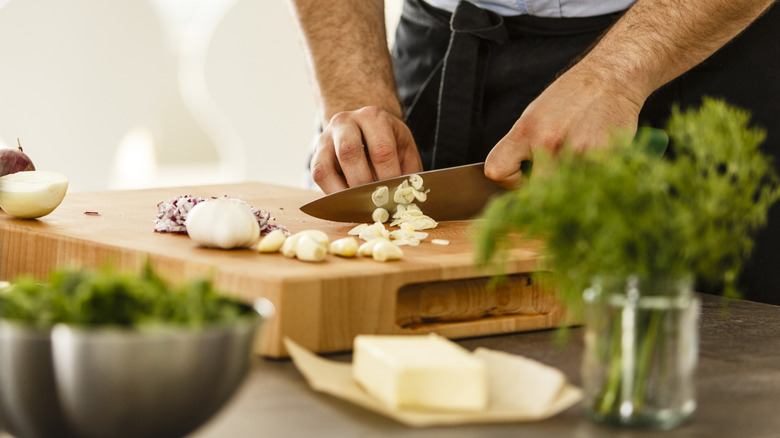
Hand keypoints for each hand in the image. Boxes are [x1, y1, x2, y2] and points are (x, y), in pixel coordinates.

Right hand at [310, 106, 422, 193]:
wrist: (367, 129)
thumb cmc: (389, 143)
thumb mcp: (405, 150)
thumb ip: (409, 172)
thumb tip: (409, 200)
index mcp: (374, 117)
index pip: (381, 150)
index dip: (389, 178)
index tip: (397, 196)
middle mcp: (345, 121)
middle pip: (350, 153)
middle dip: (364, 185)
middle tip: (378, 204)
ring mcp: (326, 137)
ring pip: (327, 166)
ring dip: (345, 191)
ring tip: (362, 205)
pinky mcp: (316, 154)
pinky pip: (319, 175)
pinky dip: (332, 193)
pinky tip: (348, 202)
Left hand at [484, 65, 643, 187]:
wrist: (610, 77)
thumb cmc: (571, 98)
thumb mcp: (535, 116)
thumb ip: (523, 147)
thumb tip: (516, 178)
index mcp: (525, 131)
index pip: (496, 170)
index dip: (509, 180)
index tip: (524, 177)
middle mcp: (546, 141)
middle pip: (534, 191)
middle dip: (544, 191)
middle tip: (555, 177)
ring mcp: (574, 151)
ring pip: (564, 192)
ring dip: (569, 187)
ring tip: (577, 166)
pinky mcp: (602, 156)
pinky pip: (590, 186)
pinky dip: (592, 182)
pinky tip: (595, 162)